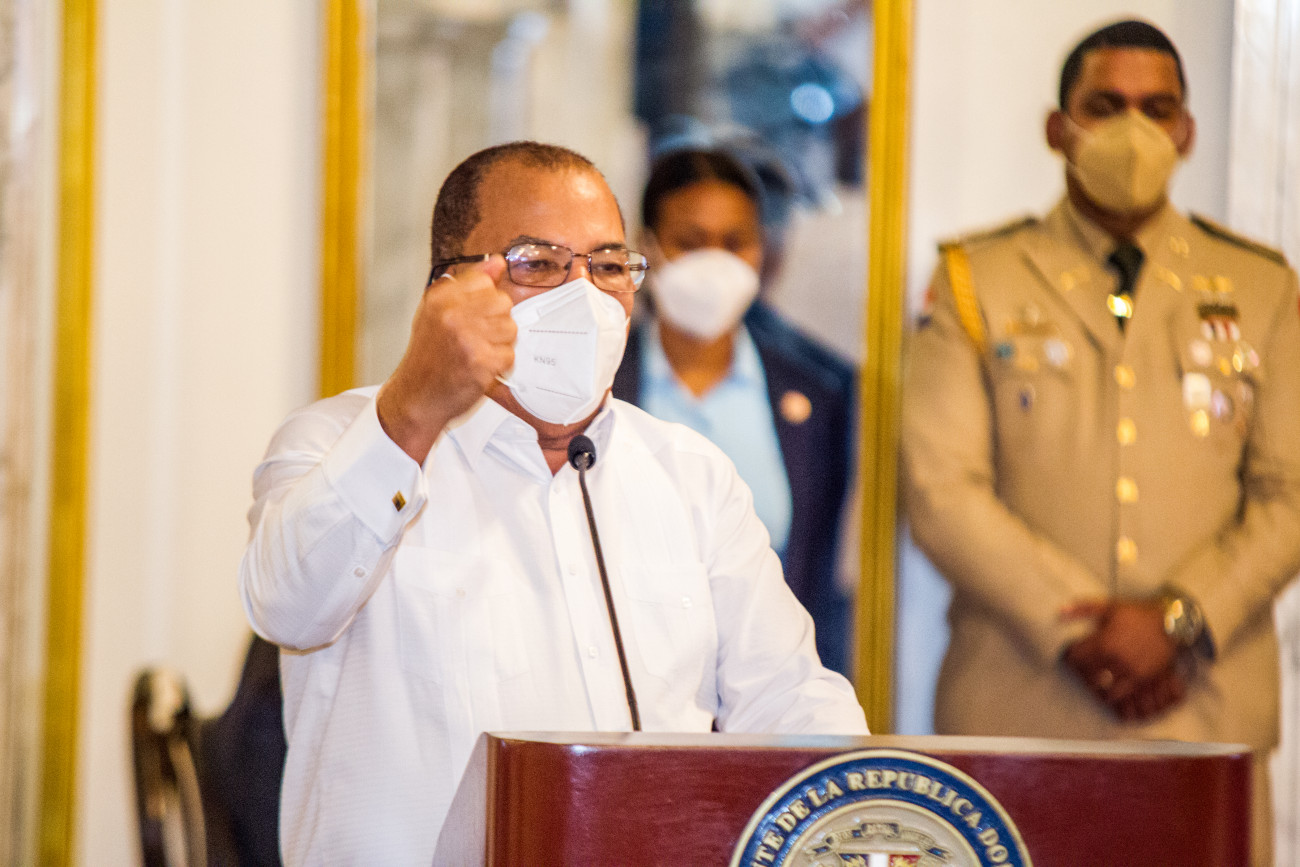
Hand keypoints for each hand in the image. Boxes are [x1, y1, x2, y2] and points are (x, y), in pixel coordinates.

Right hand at [377, 257, 513, 460]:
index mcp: (440, 298)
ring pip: (511, 329)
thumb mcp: (437, 311)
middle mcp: (452, 314)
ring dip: (499, 343)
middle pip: (503, 303)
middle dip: (495, 321)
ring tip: (477, 352)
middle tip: (476, 338)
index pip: (486, 282)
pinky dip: (499, 364)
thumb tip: (497, 262)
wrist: (416, 396)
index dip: (485, 300)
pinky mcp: (481, 363)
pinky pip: (509, 355)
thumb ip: (469, 284)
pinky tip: (479, 368)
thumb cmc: (428, 355)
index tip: (473, 315)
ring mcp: (468, 339)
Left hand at [1062, 598, 1181, 717]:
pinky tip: (1109, 688)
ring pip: (1103, 690)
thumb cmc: (1136, 614)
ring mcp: (1130, 673)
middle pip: (1086, 676)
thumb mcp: (1108, 607)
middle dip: (1079, 673)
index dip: (1069, 657)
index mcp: (1104, 642)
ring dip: (1094, 687)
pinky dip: (1111, 695)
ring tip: (1093, 679)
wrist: (1170, 623)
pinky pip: (1122, 696)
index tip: (1070, 654)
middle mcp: (1116, 660)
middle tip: (1080, 668)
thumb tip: (1059, 612)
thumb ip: (1082, 609)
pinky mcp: (1143, 681)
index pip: (1076, 657)